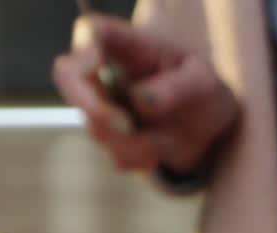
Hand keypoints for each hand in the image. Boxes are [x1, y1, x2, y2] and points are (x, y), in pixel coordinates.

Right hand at [51, 13, 238, 172]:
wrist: (208, 130)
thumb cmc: (202, 92)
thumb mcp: (203, 84)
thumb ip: (176, 88)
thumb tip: (139, 99)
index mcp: (128, 44)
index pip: (92, 30)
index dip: (84, 46)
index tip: (93, 65)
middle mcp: (106, 72)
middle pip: (69, 76)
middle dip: (89, 104)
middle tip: (121, 124)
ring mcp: (103, 107)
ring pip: (97, 127)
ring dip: (135, 141)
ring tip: (169, 139)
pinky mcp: (110, 140)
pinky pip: (117, 156)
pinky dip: (143, 158)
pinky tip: (161, 148)